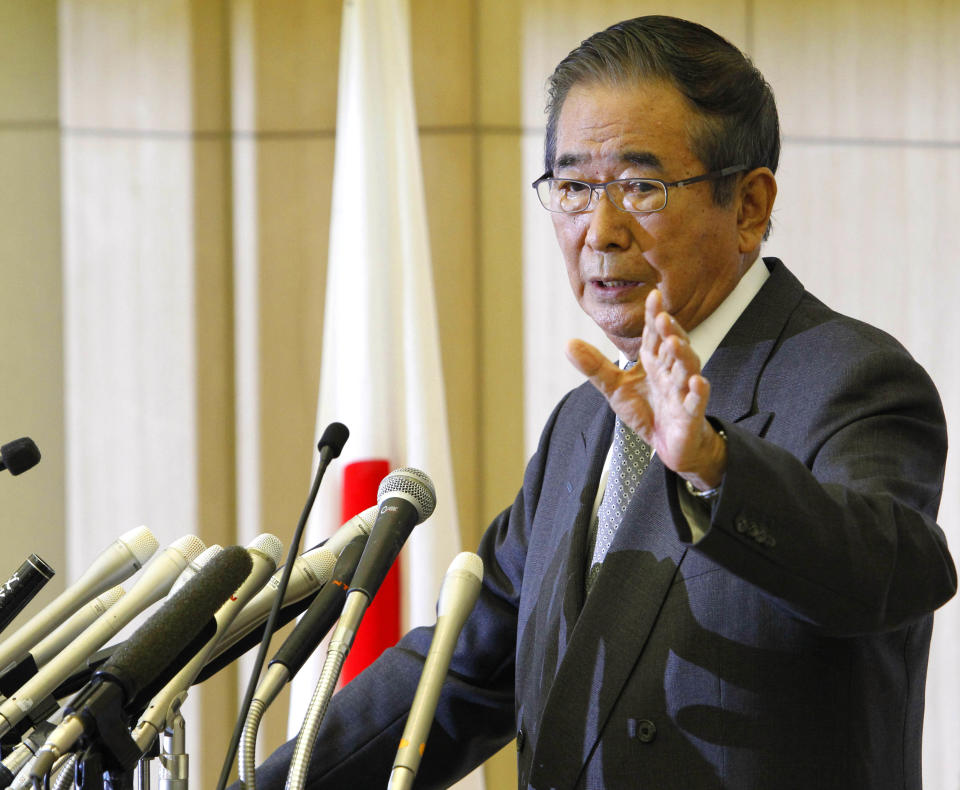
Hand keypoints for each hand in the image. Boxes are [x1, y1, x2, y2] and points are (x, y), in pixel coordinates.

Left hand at [565, 289, 726, 489]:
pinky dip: (698, 392)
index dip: (655, 315)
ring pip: (687, 369)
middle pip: (673, 347)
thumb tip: (568, 343)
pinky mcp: (690, 414)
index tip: (653, 295)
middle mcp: (670, 372)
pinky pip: (696, 401)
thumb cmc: (647, 411)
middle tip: (662, 317)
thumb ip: (595, 366)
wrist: (669, 444)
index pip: (654, 335)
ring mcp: (682, 391)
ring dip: (683, 355)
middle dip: (670, 332)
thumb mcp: (615, 388)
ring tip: (674, 343)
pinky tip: (696, 381)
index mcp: (653, 362)